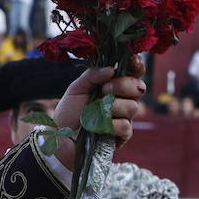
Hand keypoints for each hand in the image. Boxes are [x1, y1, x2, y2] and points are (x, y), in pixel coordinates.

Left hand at [50, 55, 146, 169]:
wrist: (59, 138)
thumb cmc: (68, 112)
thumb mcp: (76, 89)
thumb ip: (92, 75)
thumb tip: (111, 68)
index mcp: (114, 87)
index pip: (133, 74)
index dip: (137, 66)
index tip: (133, 60)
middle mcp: (122, 101)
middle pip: (139, 88)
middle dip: (123, 85)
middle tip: (104, 90)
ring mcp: (123, 118)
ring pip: (133, 107)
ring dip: (114, 106)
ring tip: (96, 110)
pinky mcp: (121, 136)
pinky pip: (126, 127)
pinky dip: (111, 125)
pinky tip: (97, 127)